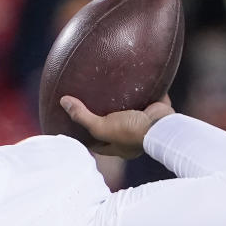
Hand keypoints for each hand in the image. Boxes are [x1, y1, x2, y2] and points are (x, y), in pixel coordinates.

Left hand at [60, 94, 174, 158]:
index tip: (77, 132)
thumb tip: (63, 101)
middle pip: (115, 129)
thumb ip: (82, 116)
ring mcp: (145, 124)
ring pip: (131, 113)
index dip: (88, 140)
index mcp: (120, 147)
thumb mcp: (102, 126)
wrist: (162, 125)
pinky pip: (147, 97)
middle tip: (93, 109)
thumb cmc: (130, 131)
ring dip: (124, 105)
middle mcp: (133, 138)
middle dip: (106, 121)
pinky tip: (133, 78)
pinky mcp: (155, 109)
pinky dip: (142, 90)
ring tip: (112, 92)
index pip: (99, 146)